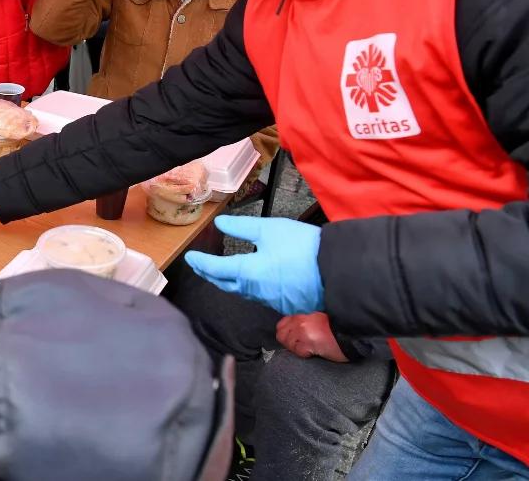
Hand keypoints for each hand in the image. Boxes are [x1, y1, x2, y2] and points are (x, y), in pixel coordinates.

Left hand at [184, 215, 324, 314]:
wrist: (338, 270)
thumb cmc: (303, 247)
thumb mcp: (269, 229)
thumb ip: (241, 227)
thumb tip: (220, 224)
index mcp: (247, 272)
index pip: (215, 269)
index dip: (201, 263)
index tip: (190, 257)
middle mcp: (255, 291)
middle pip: (225, 284)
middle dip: (210, 275)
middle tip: (201, 266)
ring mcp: (270, 301)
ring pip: (242, 292)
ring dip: (229, 282)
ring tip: (222, 272)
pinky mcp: (285, 304)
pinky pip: (260, 296)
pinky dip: (250, 287)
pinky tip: (252, 280)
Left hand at [277, 312, 347, 362]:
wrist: (351, 334)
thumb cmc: (338, 329)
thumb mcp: (319, 319)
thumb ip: (305, 323)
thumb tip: (294, 330)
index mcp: (303, 316)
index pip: (282, 324)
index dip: (285, 333)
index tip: (292, 338)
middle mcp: (300, 322)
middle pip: (281, 335)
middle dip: (289, 342)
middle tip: (300, 346)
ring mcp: (303, 332)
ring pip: (289, 344)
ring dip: (297, 349)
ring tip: (310, 348)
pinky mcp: (308, 343)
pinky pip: (299, 351)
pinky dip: (305, 354)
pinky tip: (314, 352)